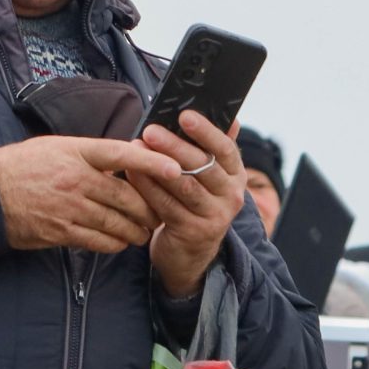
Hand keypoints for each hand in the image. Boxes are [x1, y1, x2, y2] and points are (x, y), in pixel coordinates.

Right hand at [0, 134, 178, 253]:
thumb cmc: (24, 166)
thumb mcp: (57, 147)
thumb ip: (92, 154)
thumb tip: (127, 159)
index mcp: (76, 151)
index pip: (121, 154)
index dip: (151, 162)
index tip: (176, 169)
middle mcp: (75, 178)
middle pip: (126, 196)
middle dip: (148, 209)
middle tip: (159, 214)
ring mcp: (69, 207)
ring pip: (117, 223)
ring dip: (136, 230)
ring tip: (144, 232)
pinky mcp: (61, 231)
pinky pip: (99, 242)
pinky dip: (115, 244)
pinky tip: (121, 242)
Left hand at [136, 111, 247, 299]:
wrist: (191, 253)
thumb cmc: (194, 203)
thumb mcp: (208, 176)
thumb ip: (211, 148)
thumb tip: (226, 116)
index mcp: (235, 175)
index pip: (226, 149)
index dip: (206, 131)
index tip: (185, 115)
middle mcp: (231, 196)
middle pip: (203, 166)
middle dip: (175, 146)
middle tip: (151, 130)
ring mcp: (214, 217)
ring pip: (184, 186)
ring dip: (158, 165)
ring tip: (136, 147)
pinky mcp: (193, 233)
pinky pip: (167, 205)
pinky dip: (148, 188)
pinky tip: (132, 173)